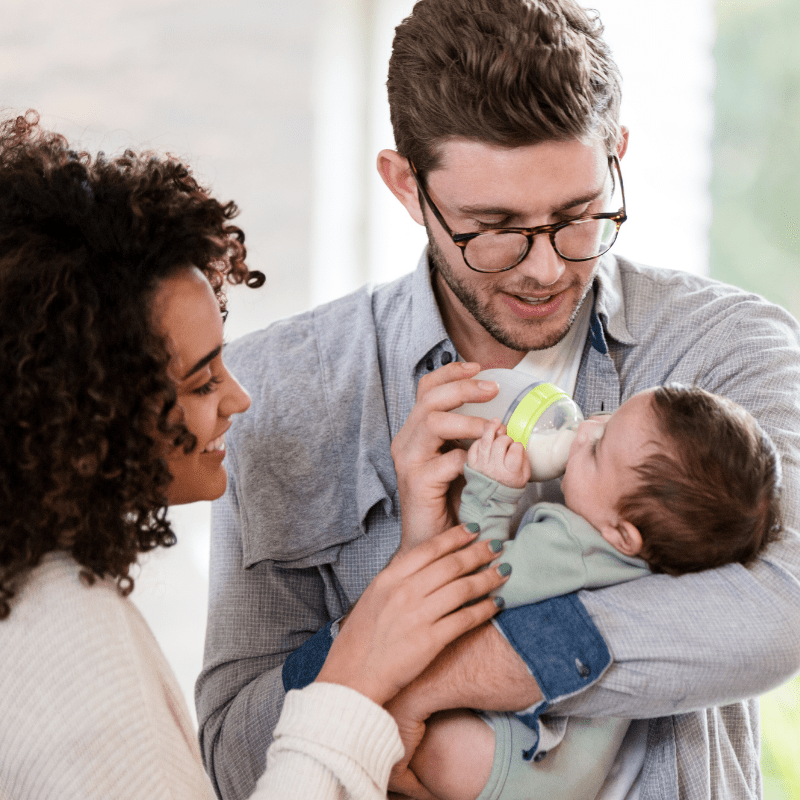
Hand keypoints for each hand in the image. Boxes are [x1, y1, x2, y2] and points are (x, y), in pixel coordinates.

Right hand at [315, 524, 509, 706]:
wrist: (352, 678)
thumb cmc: (362, 639)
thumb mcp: (374, 597)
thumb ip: (398, 579)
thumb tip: (426, 564)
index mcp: (389, 579)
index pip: (429, 549)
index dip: (455, 536)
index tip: (474, 529)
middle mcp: (404, 592)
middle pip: (450, 565)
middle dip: (478, 552)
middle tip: (497, 544)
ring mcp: (418, 616)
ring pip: (462, 589)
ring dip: (487, 578)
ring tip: (504, 571)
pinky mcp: (430, 641)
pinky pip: (465, 620)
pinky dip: (485, 609)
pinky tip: (497, 604)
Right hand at [391, 362, 498, 552]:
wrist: (433, 543)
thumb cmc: (451, 502)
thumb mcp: (462, 461)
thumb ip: (470, 438)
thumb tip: (501, 417)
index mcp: (416, 432)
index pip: (427, 389)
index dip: (451, 373)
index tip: (479, 367)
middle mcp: (407, 441)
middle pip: (429, 398)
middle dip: (463, 388)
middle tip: (493, 389)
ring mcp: (408, 461)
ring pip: (432, 422)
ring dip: (467, 421)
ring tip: (492, 429)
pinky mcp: (416, 483)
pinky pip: (444, 461)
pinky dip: (467, 459)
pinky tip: (479, 468)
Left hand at [467, 418, 530, 488]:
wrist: (491, 501)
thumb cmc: (508, 488)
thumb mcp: (524, 476)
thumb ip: (524, 460)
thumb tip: (519, 445)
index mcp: (510, 473)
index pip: (515, 449)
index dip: (518, 445)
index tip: (518, 447)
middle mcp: (495, 468)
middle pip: (500, 443)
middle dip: (506, 438)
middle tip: (508, 442)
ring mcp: (481, 465)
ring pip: (485, 441)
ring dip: (491, 429)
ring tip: (495, 422)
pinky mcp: (471, 464)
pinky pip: (474, 446)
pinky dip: (479, 440)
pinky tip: (485, 438)